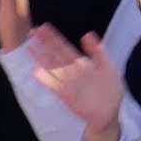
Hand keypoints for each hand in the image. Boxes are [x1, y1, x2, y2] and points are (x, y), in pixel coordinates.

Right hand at [28, 25, 122, 140]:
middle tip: (32, 31)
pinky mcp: (67, 97)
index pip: (64, 48)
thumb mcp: (107, 67)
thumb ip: (98, 51)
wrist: (111, 113)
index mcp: (81, 64)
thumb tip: (87, 34)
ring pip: (52, 68)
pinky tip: (36, 73)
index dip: (54, 38)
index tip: (43, 27)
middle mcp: (71, 72)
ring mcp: (68, 84)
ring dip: (41, 58)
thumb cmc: (110, 90)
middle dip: (44, 44)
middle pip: (55, 55)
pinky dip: (46, 80)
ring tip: (30, 48)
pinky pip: (55, 87)